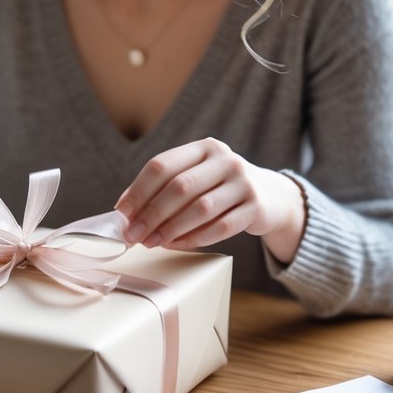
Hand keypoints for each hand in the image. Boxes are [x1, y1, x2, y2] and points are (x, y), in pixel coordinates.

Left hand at [115, 138, 305, 262]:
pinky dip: (195, 238)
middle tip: (133, 235)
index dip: (138, 190)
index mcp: (203, 147)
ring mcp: (243, 182)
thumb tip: (124, 211)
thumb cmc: (220, 188)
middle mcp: (225, 159)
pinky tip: (177, 245)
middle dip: (151, 213)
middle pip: (179, 187)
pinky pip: (221, 227)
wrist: (271, 197)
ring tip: (152, 242)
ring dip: (171, 228)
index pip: (162, 165)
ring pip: (200, 208)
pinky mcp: (256, 206)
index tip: (121, 213)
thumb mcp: (197, 177)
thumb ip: (164, 188)